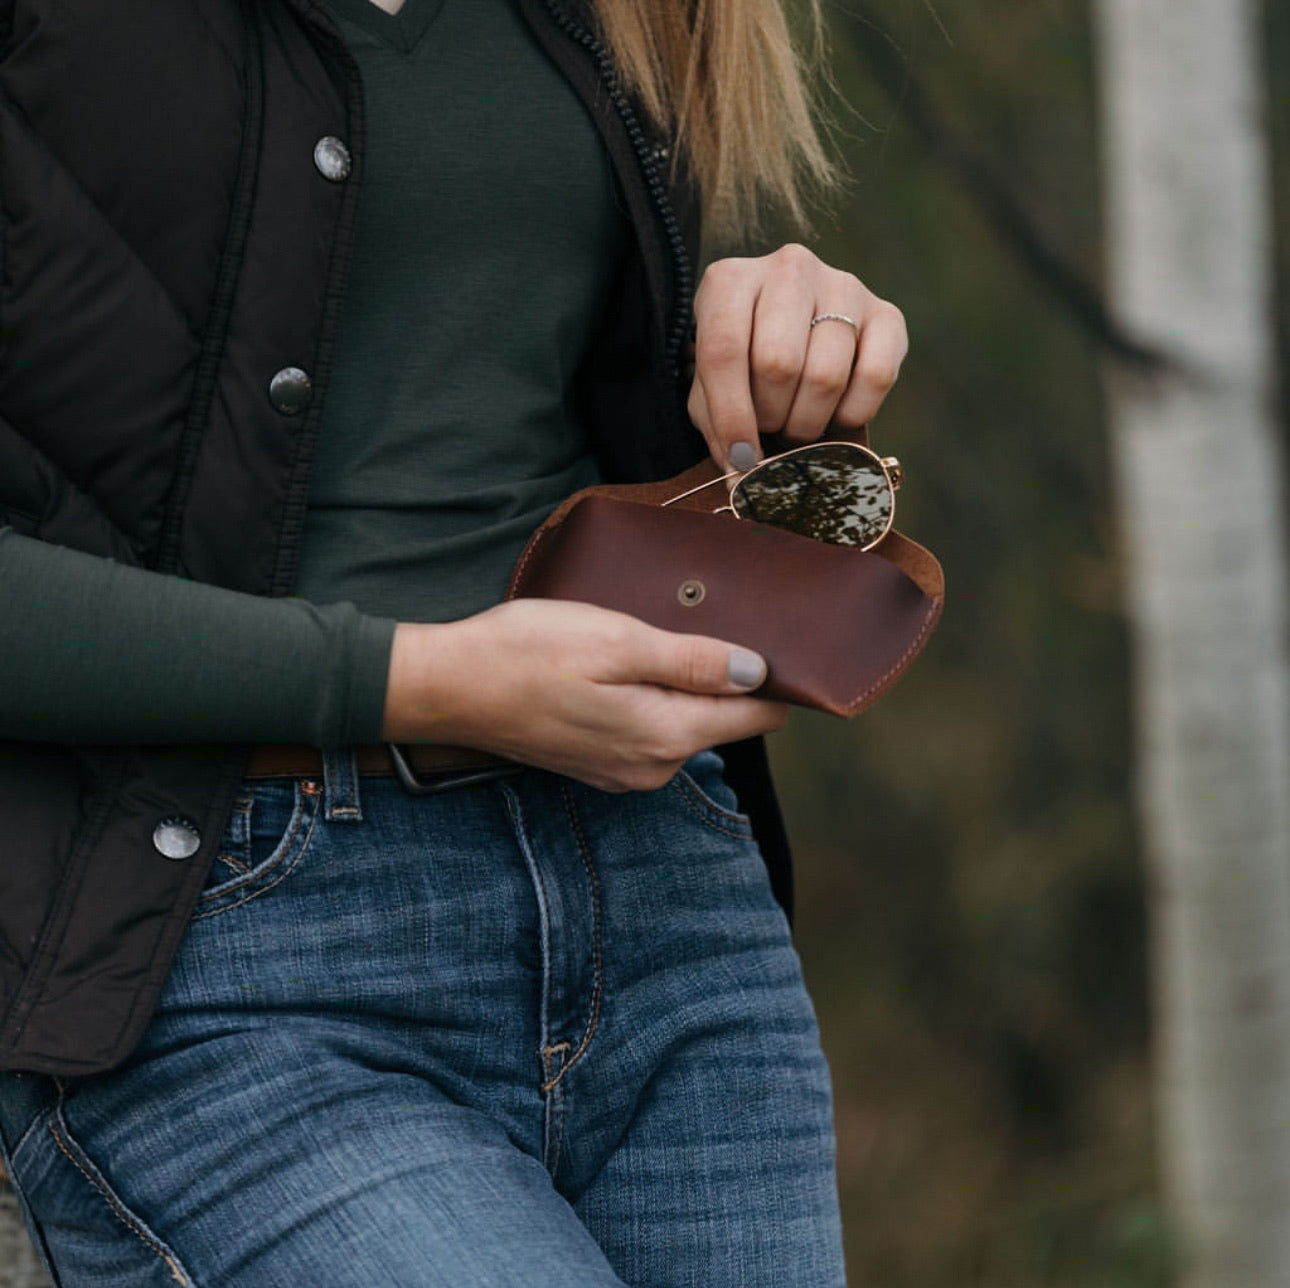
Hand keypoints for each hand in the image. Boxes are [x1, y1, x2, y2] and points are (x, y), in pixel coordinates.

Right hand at [380, 599, 788, 792]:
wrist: (448, 687)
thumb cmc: (527, 654)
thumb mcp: (616, 642)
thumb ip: (692, 662)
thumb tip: (758, 673)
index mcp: (666, 736)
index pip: (759, 716)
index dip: (772, 676)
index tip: (766, 634)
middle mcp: (654, 767)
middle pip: (723, 719)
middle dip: (720, 674)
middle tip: (689, 620)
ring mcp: (624, 771)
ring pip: (684, 722)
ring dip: (679, 684)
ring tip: (643, 639)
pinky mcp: (599, 764)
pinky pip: (649, 729)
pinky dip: (647, 698)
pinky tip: (616, 666)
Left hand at [688, 243, 907, 469]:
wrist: (791, 328)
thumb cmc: (743, 363)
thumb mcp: (712, 387)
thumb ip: (718, 427)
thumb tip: (743, 480)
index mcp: (730, 281)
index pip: (724, 350)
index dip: (731, 415)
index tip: (740, 458)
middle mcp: (789, 269)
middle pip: (778, 363)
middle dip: (772, 416)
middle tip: (771, 426)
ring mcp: (843, 285)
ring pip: (826, 375)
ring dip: (808, 420)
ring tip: (797, 421)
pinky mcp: (887, 312)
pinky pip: (876, 377)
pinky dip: (854, 413)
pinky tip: (836, 413)